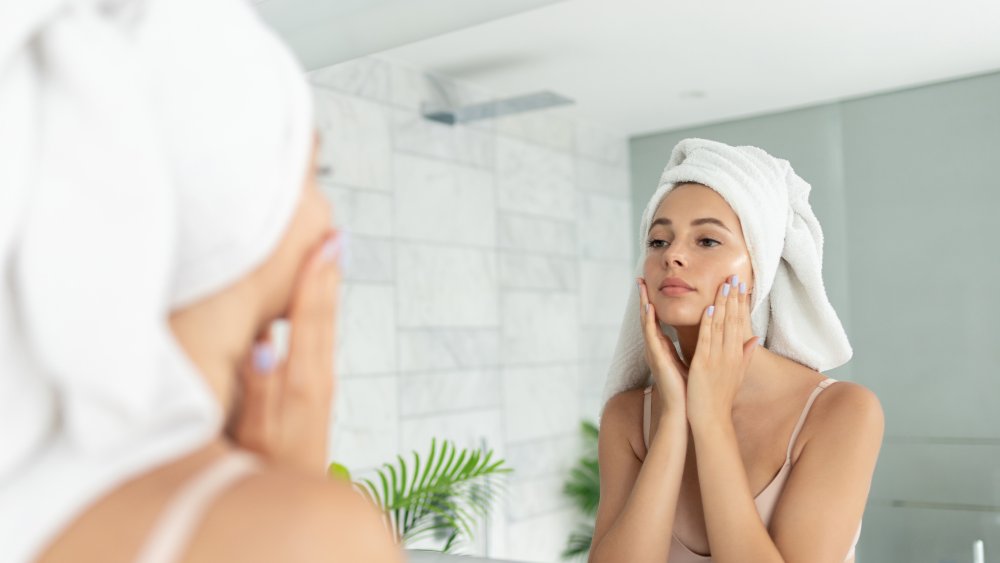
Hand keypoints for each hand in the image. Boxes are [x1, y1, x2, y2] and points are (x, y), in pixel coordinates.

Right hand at [230, 231, 342, 474]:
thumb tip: (265, 342)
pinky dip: (319, 314)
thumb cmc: (266, 472)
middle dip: (328, 274)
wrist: (293, 502)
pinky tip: (312, 306)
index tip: (325, 241)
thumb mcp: (256, 433)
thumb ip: (260, 388)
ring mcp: (319, 386)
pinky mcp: (315, 394)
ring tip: (328, 256)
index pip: (309, 318)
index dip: (315, 278)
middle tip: (333, 233)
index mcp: (302, 381)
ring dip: (326, 289)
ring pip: (325, 327)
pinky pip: (319, 341)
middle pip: (324, 316)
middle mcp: (317, 378)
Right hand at [637, 278, 687, 414]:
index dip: (654, 303)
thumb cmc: (691, 389)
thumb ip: (697, 346)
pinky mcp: (657, 358)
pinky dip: (649, 320)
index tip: (652, 287)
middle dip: (644, 298)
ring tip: (640, 286)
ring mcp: (654, 352)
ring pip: (646, 322)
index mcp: (664, 349)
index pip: (657, 321)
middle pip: (648, 318)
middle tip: (640, 279)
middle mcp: (656, 348)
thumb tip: (707, 333)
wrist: (686, 410)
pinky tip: (648, 307)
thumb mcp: (694, 361)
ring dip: (643, 303)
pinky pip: (651, 335)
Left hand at [686, 274, 759, 426]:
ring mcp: (717, 359)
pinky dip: (708, 325)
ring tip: (724, 285)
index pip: (740, 323)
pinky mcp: (703, 365)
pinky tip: (709, 310)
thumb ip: (745, 355)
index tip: (740, 286)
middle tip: (734, 276)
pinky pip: (707, 341)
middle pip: (733, 321)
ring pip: (721, 326)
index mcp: (737, 355)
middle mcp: (730, 355)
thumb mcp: (737, 374)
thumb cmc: (721, 398)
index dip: (740, 303)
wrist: (712, 419)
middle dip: (733, 298)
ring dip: (722, 305)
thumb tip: (756, 338)